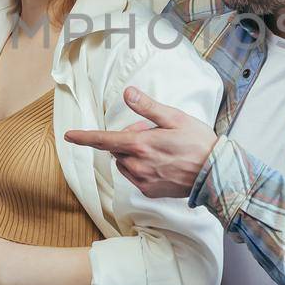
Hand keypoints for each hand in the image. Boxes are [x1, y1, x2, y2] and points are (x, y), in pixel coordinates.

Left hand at [64, 87, 218, 198]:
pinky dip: (141, 167)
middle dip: (128, 138)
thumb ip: (147, 107)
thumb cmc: (198, 142)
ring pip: (125, 163)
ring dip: (133, 154)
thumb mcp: (174, 118)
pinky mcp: (149, 191)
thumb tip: (127, 92)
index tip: (68, 136)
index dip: (84, 137)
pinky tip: (163, 164)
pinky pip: (135, 176)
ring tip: (160, 149)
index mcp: (140, 145)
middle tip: (153, 132)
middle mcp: (137, 165)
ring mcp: (142, 180)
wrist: (215, 174)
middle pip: (118, 149)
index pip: (104, 140)